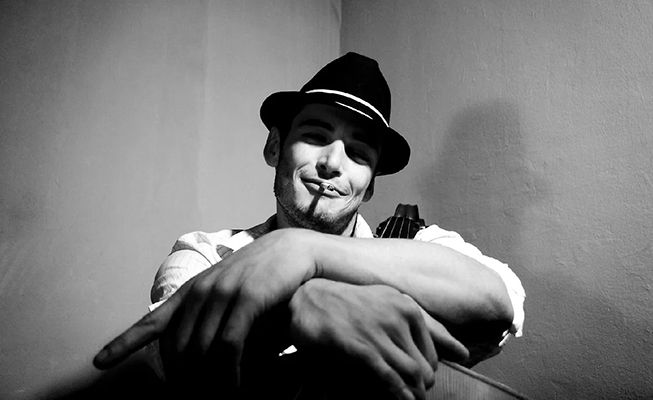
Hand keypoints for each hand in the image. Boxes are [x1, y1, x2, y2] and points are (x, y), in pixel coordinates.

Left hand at [93, 229, 318, 385]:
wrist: (293, 251)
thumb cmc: (262, 277)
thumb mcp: (229, 291)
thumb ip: (211, 315)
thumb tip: (200, 350)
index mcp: (192, 291)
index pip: (153, 320)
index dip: (125, 342)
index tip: (99, 362)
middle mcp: (200, 291)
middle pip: (177, 347)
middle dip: (180, 383)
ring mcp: (222, 293)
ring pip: (200, 350)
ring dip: (204, 385)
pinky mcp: (246, 299)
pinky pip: (228, 346)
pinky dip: (227, 373)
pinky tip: (232, 390)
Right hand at [288, 279, 468, 399]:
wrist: (309, 298)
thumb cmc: (350, 303)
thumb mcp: (390, 303)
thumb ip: (427, 324)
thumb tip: (463, 352)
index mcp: (407, 306)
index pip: (433, 349)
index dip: (429, 370)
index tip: (422, 381)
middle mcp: (397, 316)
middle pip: (425, 365)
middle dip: (423, 386)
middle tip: (417, 396)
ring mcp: (379, 331)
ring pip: (411, 372)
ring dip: (413, 393)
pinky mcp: (361, 347)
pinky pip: (388, 376)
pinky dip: (398, 393)